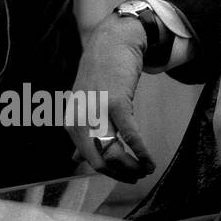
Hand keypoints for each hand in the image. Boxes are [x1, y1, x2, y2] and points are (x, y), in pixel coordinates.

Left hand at [65, 14, 156, 181]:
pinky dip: (141, 152)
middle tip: (137, 176)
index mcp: (71, 123)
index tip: (124, 175)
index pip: (89, 159)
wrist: (112, 43)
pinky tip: (149, 161)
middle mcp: (80, 120)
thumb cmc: (100, 76)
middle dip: (121, 174)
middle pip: (100, 162)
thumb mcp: (83, 106)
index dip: (109, 172)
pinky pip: (130, 136)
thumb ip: (79, 133)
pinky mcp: (116, 103)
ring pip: (113, 154)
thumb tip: (75, 160)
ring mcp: (96, 112)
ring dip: (132, 167)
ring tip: (145, 169)